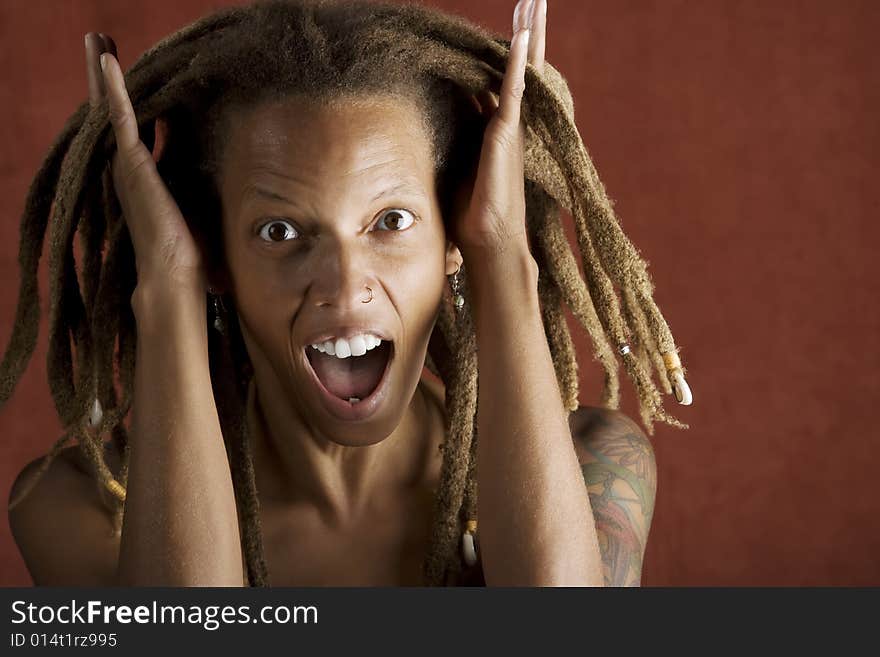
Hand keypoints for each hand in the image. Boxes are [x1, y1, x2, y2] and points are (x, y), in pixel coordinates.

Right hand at [86, 32, 204, 290]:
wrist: (173, 272)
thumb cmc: (187, 247)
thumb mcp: (193, 204)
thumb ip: (197, 183)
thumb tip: (227, 178)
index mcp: (142, 176)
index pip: (136, 130)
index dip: (133, 104)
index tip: (134, 81)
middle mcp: (129, 168)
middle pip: (118, 116)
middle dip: (109, 84)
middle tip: (101, 47)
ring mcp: (127, 166)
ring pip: (113, 111)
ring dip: (105, 78)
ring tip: (98, 44)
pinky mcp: (133, 164)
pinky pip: (121, 119)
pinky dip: (114, 91)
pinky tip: (108, 64)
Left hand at [454, 0, 546, 260]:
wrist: (488, 241)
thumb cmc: (470, 214)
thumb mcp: (456, 168)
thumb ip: (450, 144)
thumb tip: (425, 133)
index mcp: (497, 130)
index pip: (501, 81)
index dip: (504, 54)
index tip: (509, 28)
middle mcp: (509, 123)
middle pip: (519, 68)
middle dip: (525, 33)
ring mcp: (511, 127)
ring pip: (523, 70)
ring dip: (528, 34)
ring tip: (534, 0)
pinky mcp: (506, 134)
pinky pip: (514, 89)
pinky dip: (518, 61)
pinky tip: (522, 34)